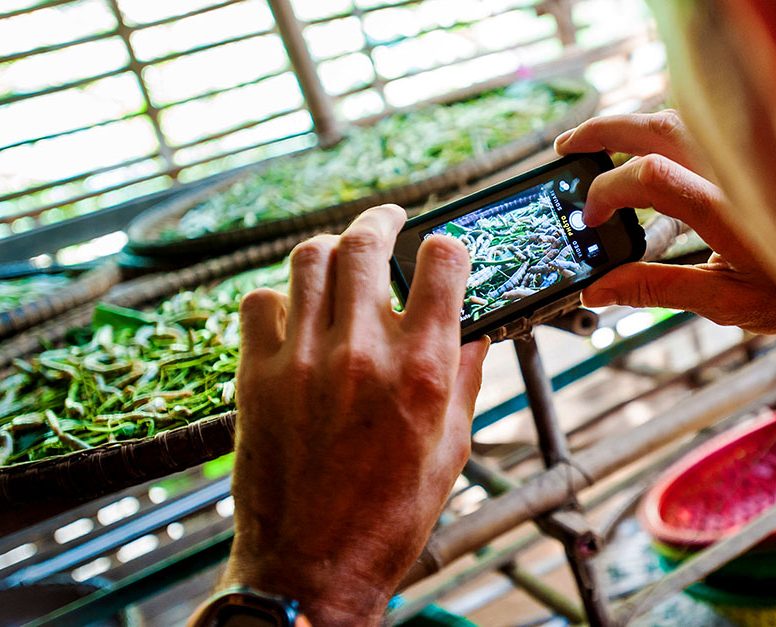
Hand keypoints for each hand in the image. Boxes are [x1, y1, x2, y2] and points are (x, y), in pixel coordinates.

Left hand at [219, 205, 489, 624]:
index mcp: (421, 370)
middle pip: (365, 242)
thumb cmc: (389, 517)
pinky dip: (282, 295)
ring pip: (309, 258)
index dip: (448, 245)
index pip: (441, 262)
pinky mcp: (256, 376)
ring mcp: (301, 359)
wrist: (311, 567)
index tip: (444, 249)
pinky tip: (297, 312)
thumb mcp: (451, 449)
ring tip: (342, 257)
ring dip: (332, 248)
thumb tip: (474, 330)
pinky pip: (261, 302)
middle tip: (388, 218)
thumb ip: (463, 378)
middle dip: (382, 219)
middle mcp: (361, 352)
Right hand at [555, 111, 775, 335]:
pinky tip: (649, 153)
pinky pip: (702, 127)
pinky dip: (665, 131)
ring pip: (681, 117)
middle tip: (567, 148)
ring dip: (634, 126)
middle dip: (603, 131)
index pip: (649, 176)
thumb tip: (598, 291)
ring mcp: (747, 159)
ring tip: (599, 146)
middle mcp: (737, 173)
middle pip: (658, 126)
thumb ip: (657, 291)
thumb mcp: (724, 304)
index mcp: (728, 211)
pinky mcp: (754, 156)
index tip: (589, 220)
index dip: (606, 193)